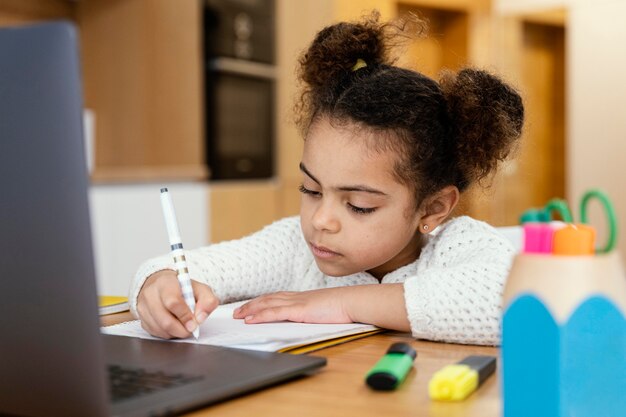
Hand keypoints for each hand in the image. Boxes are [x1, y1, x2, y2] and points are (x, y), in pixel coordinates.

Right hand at [136, 270, 218, 338]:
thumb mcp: (200, 289)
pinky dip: (167, 333)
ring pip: (160, 329)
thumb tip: (201, 317)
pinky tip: (173, 325)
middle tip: (191, 328)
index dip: (185, 316)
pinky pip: (155, 333)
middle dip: (181, 329)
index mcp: (166, 283)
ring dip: (175, 332)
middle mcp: (150, 294)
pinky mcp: (141, 318)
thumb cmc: (182, 288)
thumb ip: (207, 300)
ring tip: (183, 325)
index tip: (194, 323)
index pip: (173, 302)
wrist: (162, 285)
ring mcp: (143, 306)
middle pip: (165, 320)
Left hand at [232, 288, 352, 323]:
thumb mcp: (322, 310)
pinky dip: (260, 316)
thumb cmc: (342, 307)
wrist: (352, 301)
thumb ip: (311, 313)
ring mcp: (297, 303)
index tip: (250, 306)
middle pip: (267, 299)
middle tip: (236, 312)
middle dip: (250, 305)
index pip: (276, 297)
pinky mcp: (299, 310)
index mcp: (301, 298)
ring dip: (250, 310)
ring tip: (238, 316)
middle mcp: (296, 297)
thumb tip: (306, 319)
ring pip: (267, 304)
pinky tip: (250, 320)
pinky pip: (275, 313)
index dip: (261, 302)